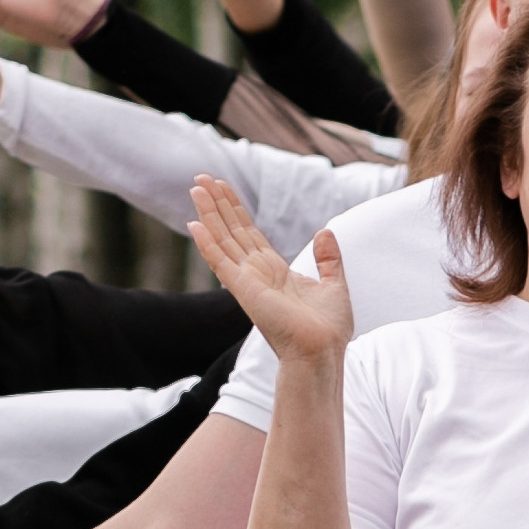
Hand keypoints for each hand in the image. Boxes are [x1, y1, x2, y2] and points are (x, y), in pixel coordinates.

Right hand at [187, 179, 353, 365]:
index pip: (249, 233)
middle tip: (201, 177)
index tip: (223, 186)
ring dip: (208, 213)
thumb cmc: (328, 329)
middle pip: (232, 230)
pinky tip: (195, 223)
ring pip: (222, 239)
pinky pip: (220, 262)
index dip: (235, 209)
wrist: (323, 351)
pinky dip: (207, 243)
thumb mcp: (334, 284)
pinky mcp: (243, 290)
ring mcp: (247, 281)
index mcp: (274, 271)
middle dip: (217, 203)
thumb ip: (329, 258)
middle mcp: (256, 273)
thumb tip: (326, 231)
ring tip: (196, 187)